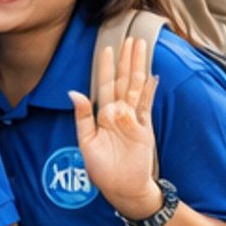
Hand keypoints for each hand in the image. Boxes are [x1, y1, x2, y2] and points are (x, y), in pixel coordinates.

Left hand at [70, 30, 160, 219]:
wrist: (122, 188)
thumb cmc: (102, 169)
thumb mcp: (86, 142)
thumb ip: (82, 116)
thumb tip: (74, 92)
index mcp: (102, 115)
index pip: (104, 85)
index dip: (105, 67)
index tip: (106, 49)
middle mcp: (118, 113)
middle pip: (123, 80)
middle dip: (126, 59)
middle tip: (130, 37)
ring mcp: (134, 119)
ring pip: (136, 87)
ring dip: (138, 67)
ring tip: (141, 47)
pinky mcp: (145, 128)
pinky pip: (147, 104)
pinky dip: (150, 90)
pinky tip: (152, 75)